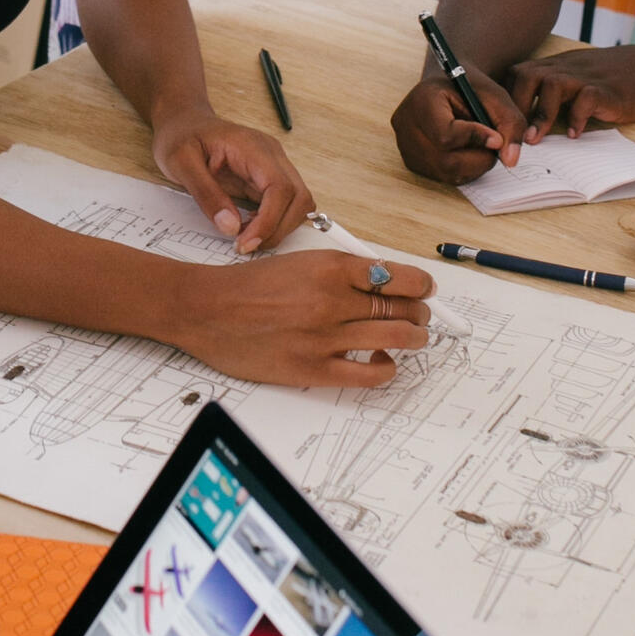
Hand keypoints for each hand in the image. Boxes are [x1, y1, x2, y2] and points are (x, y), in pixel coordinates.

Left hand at [153, 113, 312, 253]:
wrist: (184, 121)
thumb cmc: (181, 137)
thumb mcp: (180, 163)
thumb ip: (206, 194)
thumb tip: (231, 227)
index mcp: (252, 147)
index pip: (280, 187)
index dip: (269, 221)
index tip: (244, 243)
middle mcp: (271, 155)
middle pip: (299, 198)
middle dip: (278, 229)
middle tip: (244, 246)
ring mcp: (273, 166)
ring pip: (299, 204)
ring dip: (279, 228)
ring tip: (244, 238)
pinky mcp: (268, 178)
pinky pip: (285, 205)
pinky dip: (274, 223)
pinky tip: (248, 229)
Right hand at [173, 250, 434, 386]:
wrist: (209, 309)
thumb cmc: (251, 284)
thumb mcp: (300, 261)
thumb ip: (340, 272)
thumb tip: (381, 283)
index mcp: (330, 266)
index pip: (396, 276)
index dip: (420, 285)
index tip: (425, 289)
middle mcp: (332, 299)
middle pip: (401, 308)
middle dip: (420, 313)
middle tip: (421, 316)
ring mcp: (325, 337)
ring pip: (394, 338)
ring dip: (413, 339)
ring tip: (413, 338)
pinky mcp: (314, 369)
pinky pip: (368, 374)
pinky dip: (386, 368)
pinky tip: (383, 361)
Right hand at [390, 73, 525, 183]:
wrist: (449, 86)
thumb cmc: (471, 88)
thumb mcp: (495, 96)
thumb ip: (510, 123)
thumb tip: (510, 160)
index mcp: (422, 99)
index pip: (445, 134)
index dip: (475, 139)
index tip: (497, 137)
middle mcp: (406, 123)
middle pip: (446, 160)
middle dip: (479, 158)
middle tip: (495, 145)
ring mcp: (405, 145)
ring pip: (446, 172)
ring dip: (474, 166)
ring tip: (482, 146)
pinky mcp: (411, 161)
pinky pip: (442, 176)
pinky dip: (463, 170)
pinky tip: (468, 152)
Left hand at [509, 46, 634, 139]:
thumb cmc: (614, 80)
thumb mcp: (579, 80)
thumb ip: (555, 94)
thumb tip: (527, 124)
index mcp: (557, 66)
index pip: (517, 73)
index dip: (505, 97)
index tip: (500, 123)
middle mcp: (567, 68)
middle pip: (526, 75)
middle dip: (515, 106)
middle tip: (512, 136)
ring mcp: (587, 77)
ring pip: (551, 84)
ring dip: (539, 114)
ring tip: (535, 139)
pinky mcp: (607, 90)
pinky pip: (586, 98)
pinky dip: (577, 117)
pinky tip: (575, 135)